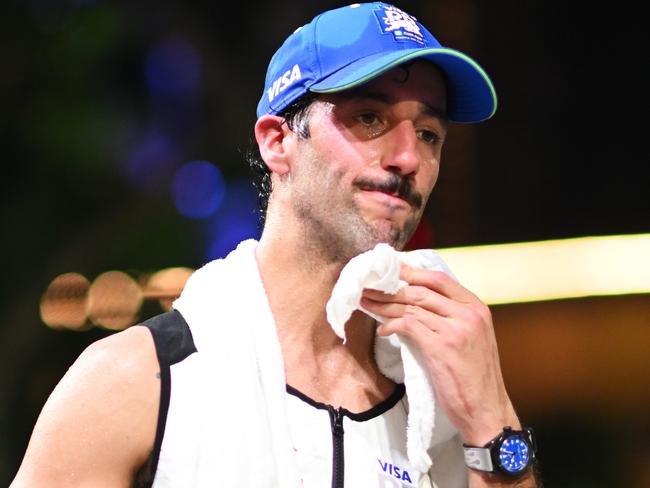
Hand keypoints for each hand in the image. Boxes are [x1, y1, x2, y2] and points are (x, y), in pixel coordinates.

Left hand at [361, 263, 519, 444]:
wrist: (487, 411)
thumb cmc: (475, 379)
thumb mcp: (471, 339)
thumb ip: (452, 318)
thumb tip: (416, 304)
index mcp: (476, 308)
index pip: (439, 278)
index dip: (412, 272)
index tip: (391, 271)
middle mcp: (468, 314)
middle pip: (421, 290)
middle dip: (391, 287)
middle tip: (369, 287)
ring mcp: (456, 329)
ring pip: (412, 305)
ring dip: (385, 304)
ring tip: (367, 303)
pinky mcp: (442, 346)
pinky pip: (409, 325)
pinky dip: (391, 324)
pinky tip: (382, 329)